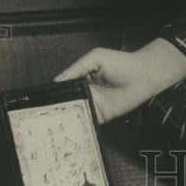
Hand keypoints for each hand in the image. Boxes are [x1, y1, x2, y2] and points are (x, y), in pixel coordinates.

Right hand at [54, 39, 185, 122]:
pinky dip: (80, 125)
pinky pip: (88, 122)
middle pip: (67, 102)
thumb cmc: (121, 62)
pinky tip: (71, 128)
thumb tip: (57, 80)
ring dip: (67, 118)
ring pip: (75, 114)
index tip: (42, 100)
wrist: (142, 75)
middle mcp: (85, 93)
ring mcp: (93, 105)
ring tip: (52, 124)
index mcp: (81, 78)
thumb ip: (76, 68)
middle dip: (57, 108)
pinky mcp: (101, 116)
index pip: (63, 87)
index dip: (54, 93)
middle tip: (44, 115)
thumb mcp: (96, 58)